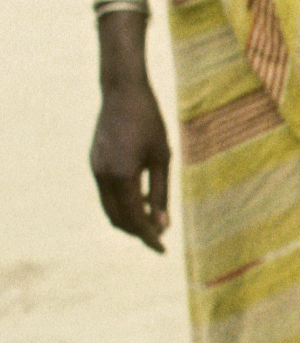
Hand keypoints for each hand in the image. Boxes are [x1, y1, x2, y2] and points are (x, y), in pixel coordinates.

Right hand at [91, 77, 171, 252]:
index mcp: (121, 176)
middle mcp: (103, 176)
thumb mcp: (162, 158)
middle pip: (118, 219)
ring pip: (110, 208)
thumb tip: (162, 224)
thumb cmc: (149, 122)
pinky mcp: (94, 163)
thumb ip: (161, 192)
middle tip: (161, 235)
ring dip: (130, 218)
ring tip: (154, 217)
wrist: (122, 92)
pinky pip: (107, 193)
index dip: (149, 238)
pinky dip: (123, 202)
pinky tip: (142, 197)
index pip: (135, 219)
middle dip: (138, 231)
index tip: (163, 250)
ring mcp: (95, 170)